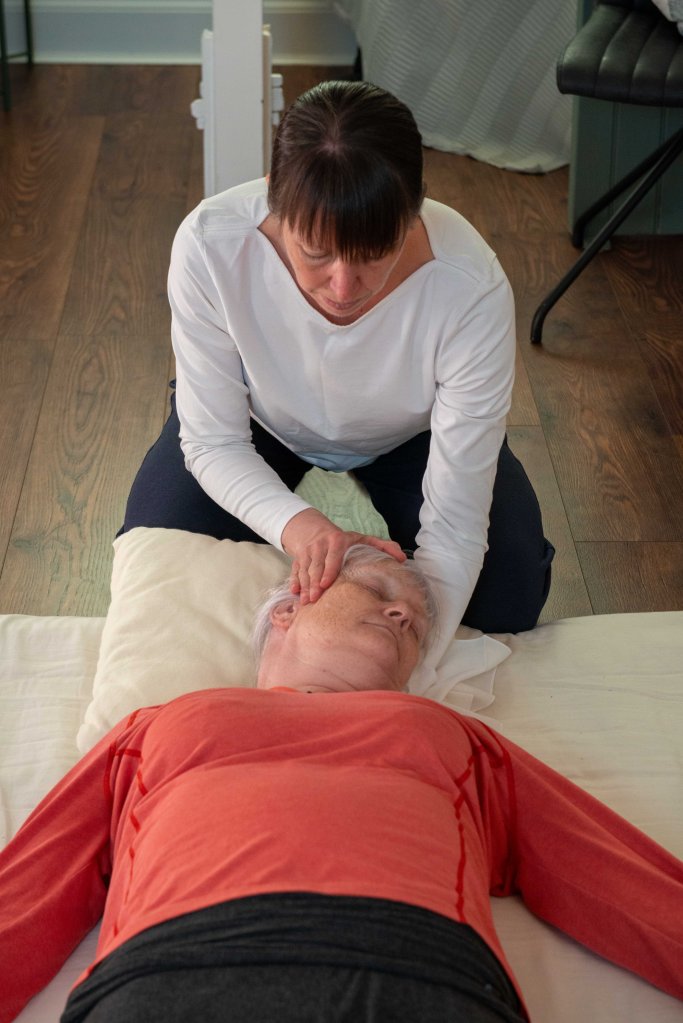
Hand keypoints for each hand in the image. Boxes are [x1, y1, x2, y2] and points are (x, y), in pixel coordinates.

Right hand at [281, 508, 406, 604]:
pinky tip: (295, 594)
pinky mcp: (297, 559)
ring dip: (304, 586)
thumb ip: (383, 546)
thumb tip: (402, 558)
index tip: (326, 584)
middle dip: (314, 584)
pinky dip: (294, 582)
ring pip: (304, 570)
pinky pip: (295, 571)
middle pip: (316, 567)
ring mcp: (307, 552)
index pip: (332, 557)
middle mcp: (319, 545)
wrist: (313, 530)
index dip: (328, 571)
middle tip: (314, 600)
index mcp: (337, 540)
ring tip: (306, 602)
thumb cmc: (343, 540)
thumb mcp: (362, 539)